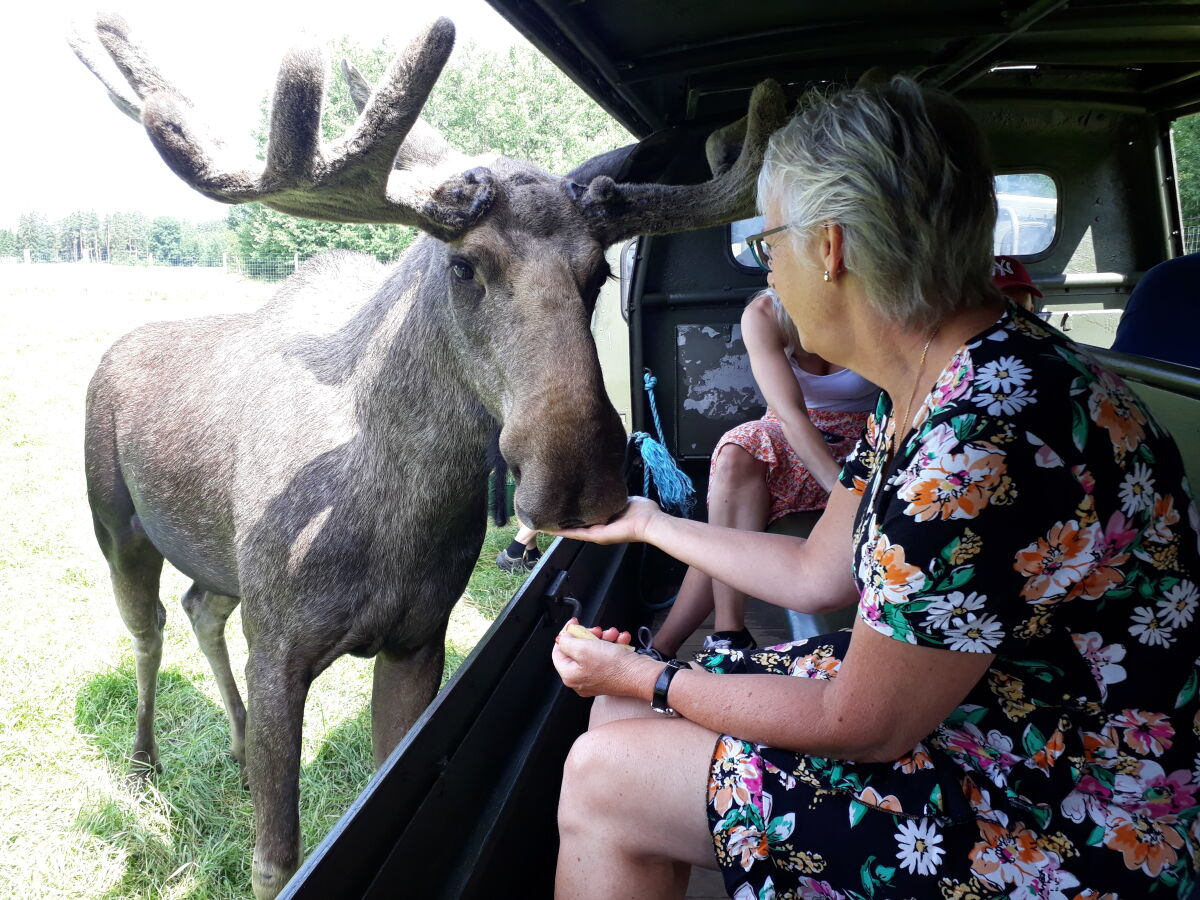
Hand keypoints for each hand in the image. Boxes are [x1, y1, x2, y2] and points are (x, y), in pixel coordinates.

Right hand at [546, 495, 663, 544]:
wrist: (650, 522)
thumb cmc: (643, 511)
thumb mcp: (623, 499)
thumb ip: (612, 495)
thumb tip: (606, 484)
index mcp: (603, 519)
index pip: (583, 516)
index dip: (571, 511)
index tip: (559, 504)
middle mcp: (597, 528)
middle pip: (574, 524)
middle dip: (560, 518)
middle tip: (544, 511)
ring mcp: (596, 533)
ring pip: (571, 529)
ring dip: (556, 525)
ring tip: (541, 520)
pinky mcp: (597, 535)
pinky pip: (576, 533)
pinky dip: (562, 531)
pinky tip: (549, 528)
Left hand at [552, 619, 650, 697]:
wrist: (641, 675)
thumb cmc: (614, 666)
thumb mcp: (584, 648)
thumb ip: (567, 642)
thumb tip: (562, 638)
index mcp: (570, 675)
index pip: (558, 651)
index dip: (566, 634)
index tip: (574, 623)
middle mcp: (581, 679)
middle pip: (578, 649)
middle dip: (589, 635)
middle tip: (597, 630)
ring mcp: (596, 678)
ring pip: (595, 650)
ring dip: (605, 637)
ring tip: (614, 634)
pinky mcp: (610, 674)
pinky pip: (608, 655)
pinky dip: (614, 645)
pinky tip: (621, 640)